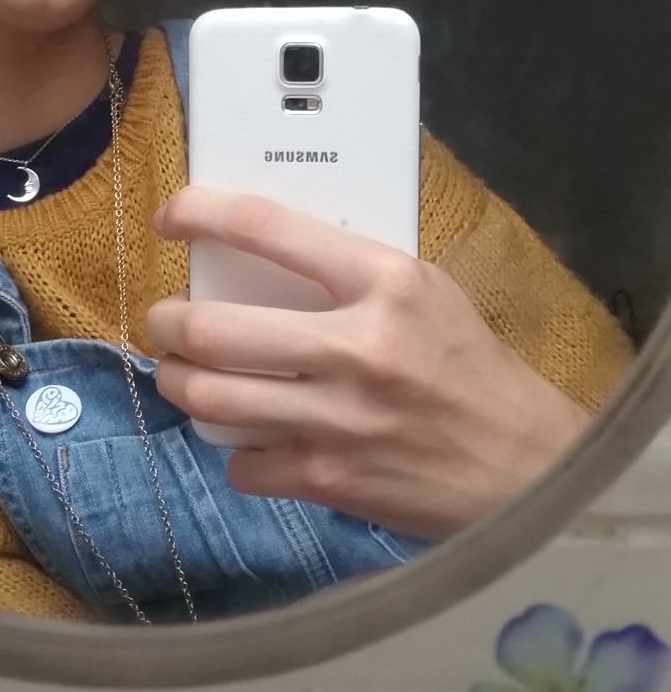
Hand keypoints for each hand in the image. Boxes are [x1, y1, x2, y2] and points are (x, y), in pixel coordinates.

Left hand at [148, 187, 589, 539]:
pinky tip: (253, 438)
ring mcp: (340, 419)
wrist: (528, 468)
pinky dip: (236, 450)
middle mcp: (359, 347)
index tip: (171, 216)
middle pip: (212, 328)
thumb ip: (348, 272)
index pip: (267, 227)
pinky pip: (242, 462)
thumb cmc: (471, 367)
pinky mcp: (329, 479)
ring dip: (177, 382)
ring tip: (181, 372)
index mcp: (386, 282)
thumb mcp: (425, 292)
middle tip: (164, 319)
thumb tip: (259, 255)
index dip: (202, 213)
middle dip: (166, 322)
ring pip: (209, 397)